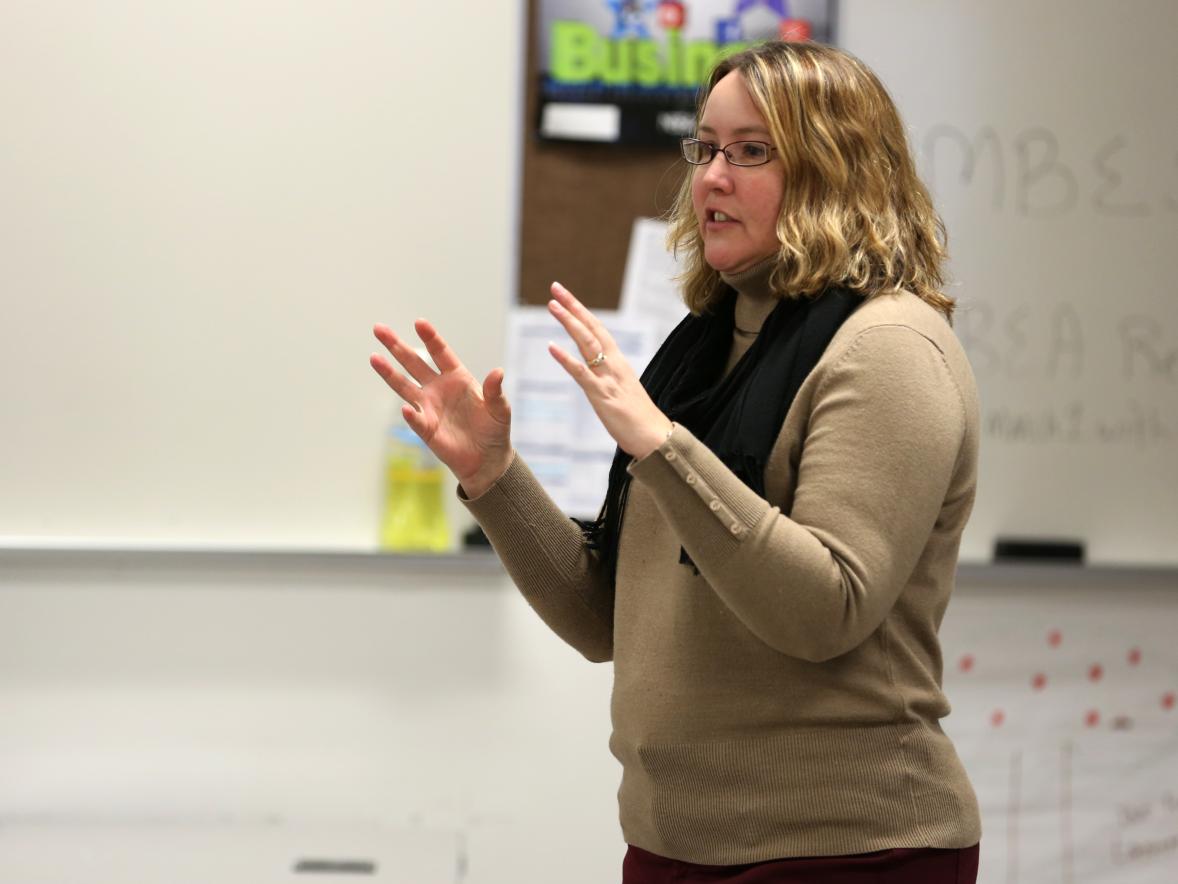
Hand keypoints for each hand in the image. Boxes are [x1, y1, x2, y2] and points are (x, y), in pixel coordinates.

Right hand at [371, 319, 511, 497]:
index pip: (440, 353)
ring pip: (404, 386)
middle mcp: (438, 388)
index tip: (419, 323)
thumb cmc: (494, 430)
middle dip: (397, 346)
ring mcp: (429, 407)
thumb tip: (498, 372)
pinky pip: (416, 419)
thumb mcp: (500, 409)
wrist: (486, 460)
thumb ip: (495, 391)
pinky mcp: (426, 429)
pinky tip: (406, 408)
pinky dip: (411, 415)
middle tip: (379, 329)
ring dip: (390, 373)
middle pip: (414, 363)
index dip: (430, 338)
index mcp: (457, 378)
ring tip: (374, 358)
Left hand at [546, 282, 672, 458]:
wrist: (655, 438)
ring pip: (587, 344)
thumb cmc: (639, 419)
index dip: (582, 312)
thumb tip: (597, 370)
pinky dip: (566, 359)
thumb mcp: (622, 391)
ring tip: (552, 306)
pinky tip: (551, 347)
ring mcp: (608, 378)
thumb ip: (609, 377)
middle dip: (574, 307)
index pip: (599, 330)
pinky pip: (581, 373)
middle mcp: (614, 365)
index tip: (566, 296)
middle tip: (556, 287)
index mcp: (618, 363)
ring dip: (570, 323)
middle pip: (592, 328)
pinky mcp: (602, 395)